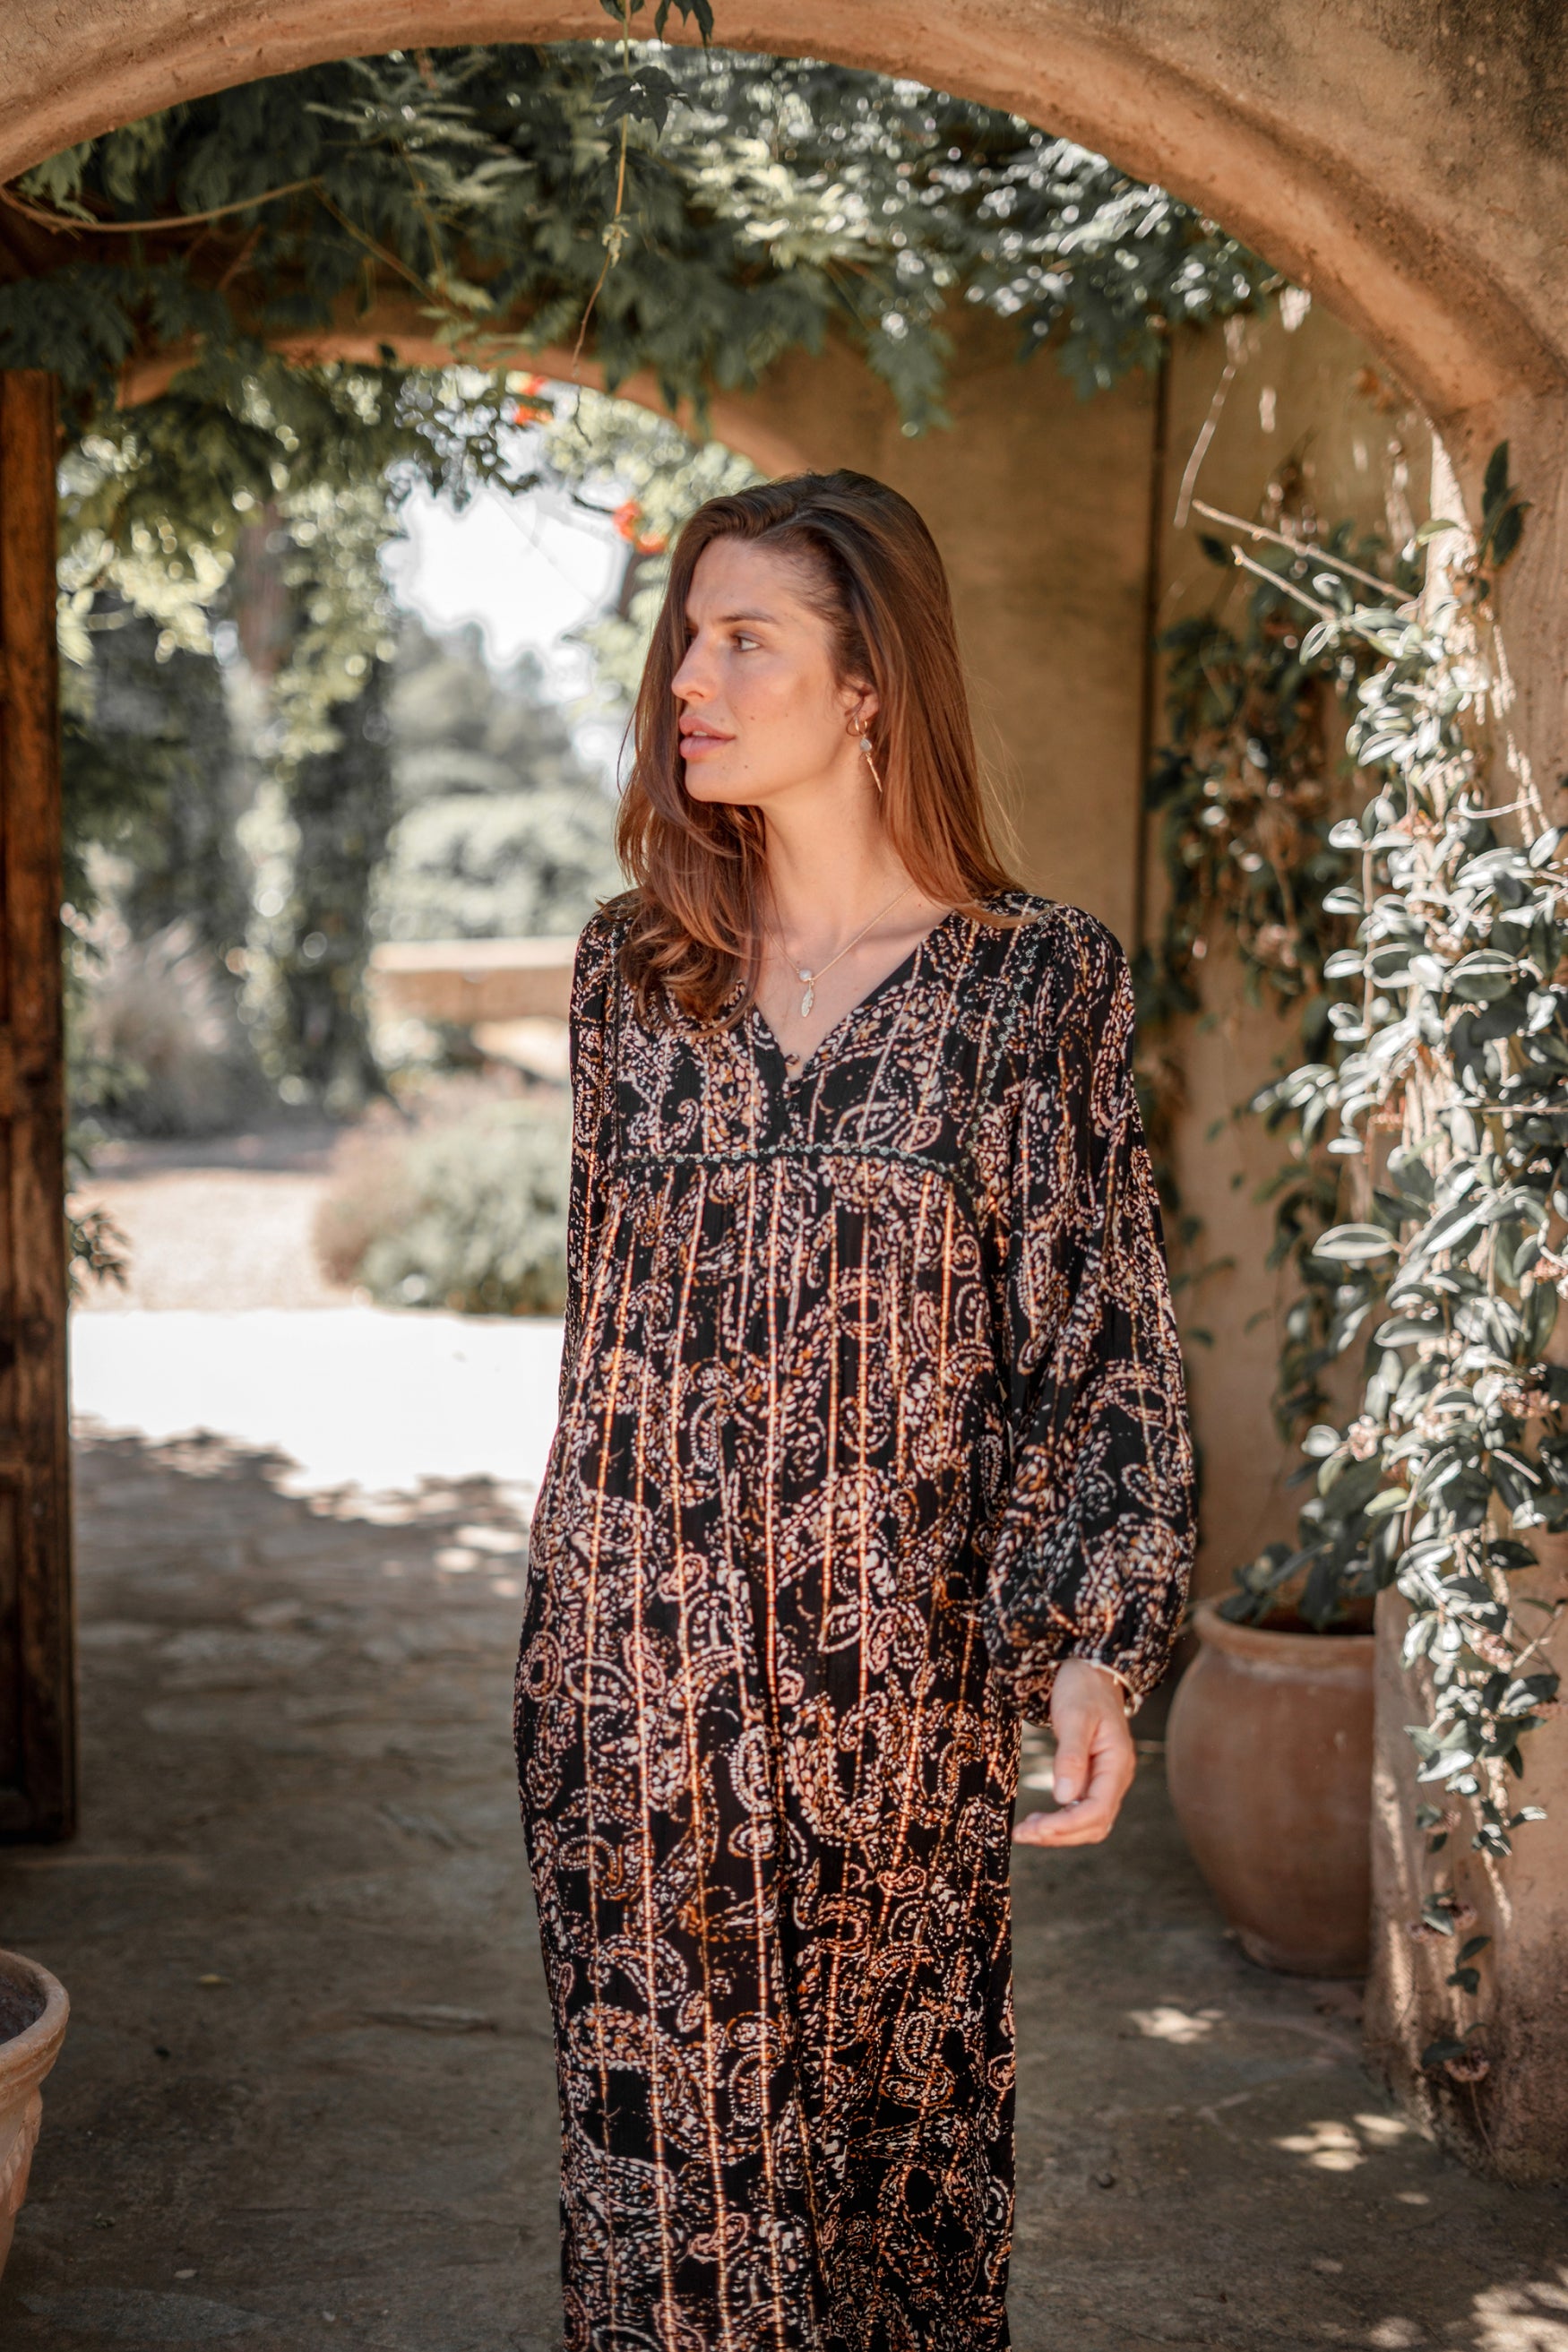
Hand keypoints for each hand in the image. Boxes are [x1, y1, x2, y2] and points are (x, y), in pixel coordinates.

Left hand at [1013, 1660, 1135, 1848]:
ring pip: (1090, 1823)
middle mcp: (1116, 1778)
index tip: (1035, 1829)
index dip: (1066, 1826)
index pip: (1096, 1810)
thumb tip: (1062, 1798)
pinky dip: (1062, 1821)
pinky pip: (1083, 1810)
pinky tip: (1041, 1819)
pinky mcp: (1094, 1778)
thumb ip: (1070, 1757)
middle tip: (1023, 1834)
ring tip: (1027, 1831)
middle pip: (1095, 1824)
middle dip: (1060, 1834)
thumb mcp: (1074, 1717)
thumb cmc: (1082, 1689)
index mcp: (1117, 1764)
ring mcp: (1107, 1779)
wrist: (1090, 1671)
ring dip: (1061, 1833)